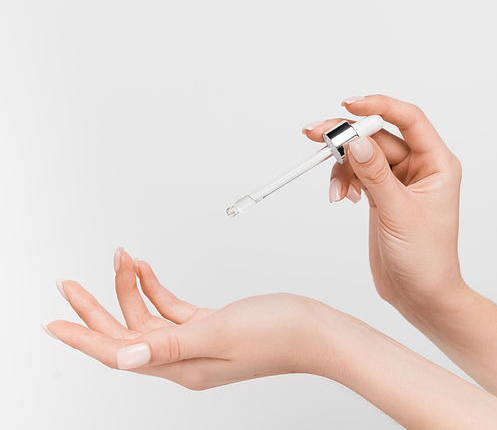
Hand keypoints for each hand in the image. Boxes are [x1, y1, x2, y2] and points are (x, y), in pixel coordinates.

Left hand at [42, 249, 332, 388]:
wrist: (317, 330)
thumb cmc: (279, 332)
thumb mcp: (219, 333)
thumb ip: (167, 343)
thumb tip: (120, 356)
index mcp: (181, 366)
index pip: (117, 353)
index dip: (81, 336)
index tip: (52, 322)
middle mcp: (183, 358)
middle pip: (125, 333)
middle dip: (95, 306)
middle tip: (67, 284)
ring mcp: (196, 342)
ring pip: (147, 318)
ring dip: (129, 287)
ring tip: (120, 255)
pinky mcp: (210, 326)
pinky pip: (170, 309)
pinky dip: (155, 288)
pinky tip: (146, 269)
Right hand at [303, 94, 464, 318]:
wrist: (420, 297)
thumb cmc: (427, 260)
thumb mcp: (400, 214)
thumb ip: (376, 175)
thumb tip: (356, 142)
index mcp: (436, 164)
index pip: (409, 119)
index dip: (379, 106)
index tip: (349, 105)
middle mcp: (418, 167)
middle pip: (377, 135)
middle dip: (346, 137)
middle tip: (316, 134)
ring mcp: (397, 180)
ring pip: (362, 154)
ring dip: (341, 166)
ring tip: (335, 190)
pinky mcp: (380, 193)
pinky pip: (355, 172)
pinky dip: (342, 180)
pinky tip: (342, 196)